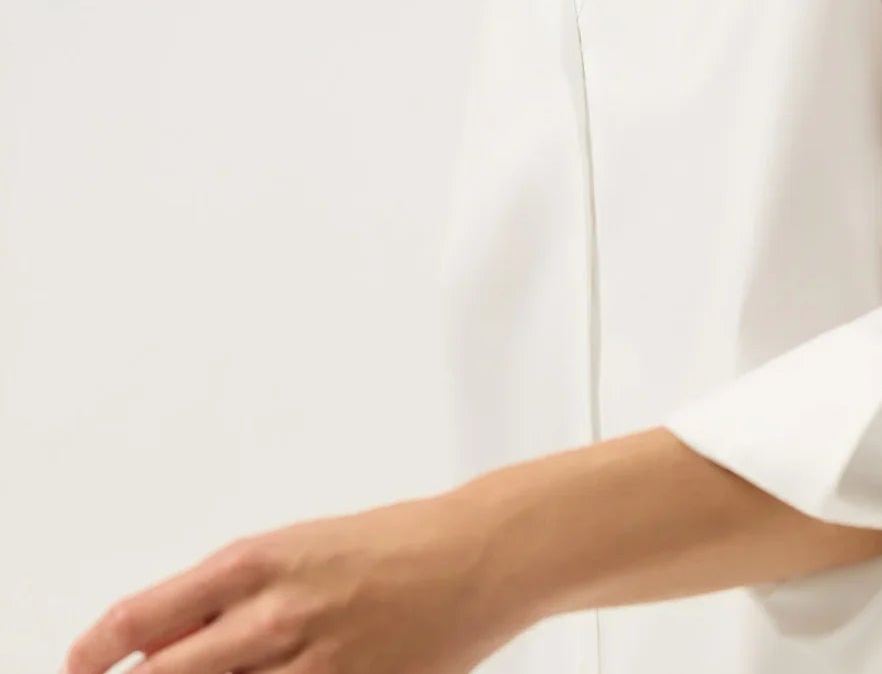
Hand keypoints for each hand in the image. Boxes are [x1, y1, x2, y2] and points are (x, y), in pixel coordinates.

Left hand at [59, 489, 534, 673]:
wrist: (478, 555)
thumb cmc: (393, 543)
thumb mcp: (300, 547)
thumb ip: (231, 595)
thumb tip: (163, 638)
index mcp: (259, 562)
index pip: (146, 616)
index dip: (98, 648)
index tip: (81, 663)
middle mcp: (277, 615)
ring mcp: (315, 667)